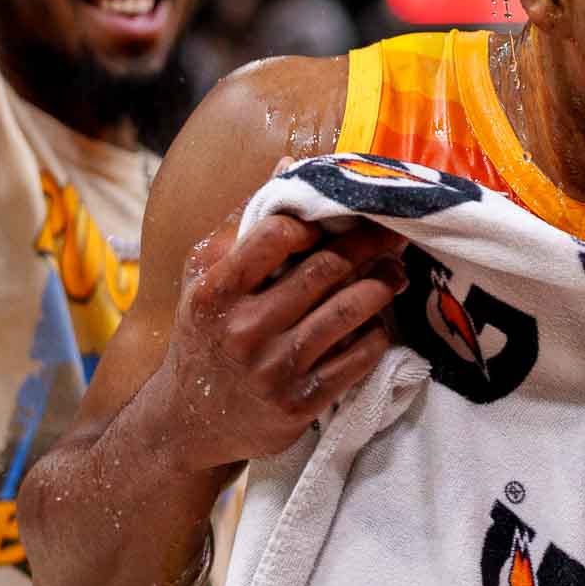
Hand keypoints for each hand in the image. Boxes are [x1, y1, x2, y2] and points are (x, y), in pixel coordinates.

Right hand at [156, 202, 407, 472]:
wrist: (188, 420)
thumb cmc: (203, 332)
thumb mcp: (205, 275)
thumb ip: (245, 222)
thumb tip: (290, 165)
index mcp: (217, 291)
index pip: (277, 236)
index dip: (315, 220)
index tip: (335, 216)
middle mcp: (244, 330)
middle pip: (325, 269)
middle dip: (367, 244)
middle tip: (391, 231)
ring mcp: (274, 370)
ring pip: (349, 312)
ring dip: (382, 283)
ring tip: (395, 270)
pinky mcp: (301, 404)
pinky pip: (357, 358)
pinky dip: (377, 332)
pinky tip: (381, 318)